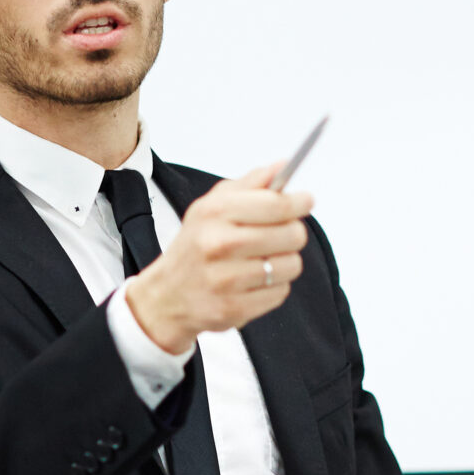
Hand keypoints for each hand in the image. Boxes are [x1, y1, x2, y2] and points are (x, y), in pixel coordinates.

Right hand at [122, 164, 312, 355]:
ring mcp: (227, 279)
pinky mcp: (235, 308)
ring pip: (291, 264)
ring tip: (265, 259)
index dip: (298, 202)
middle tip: (283, 233)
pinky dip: (275, 286)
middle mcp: (219, 244)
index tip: (306, 200)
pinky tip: (255, 281)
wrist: (167, 296)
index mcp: (214, 213)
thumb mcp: (211, 206)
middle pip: (291, 234)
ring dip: (285, 261)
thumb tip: (282, 166)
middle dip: (294, 232)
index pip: (274, 204)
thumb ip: (250, 184)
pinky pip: (281, 292)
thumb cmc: (195, 246)